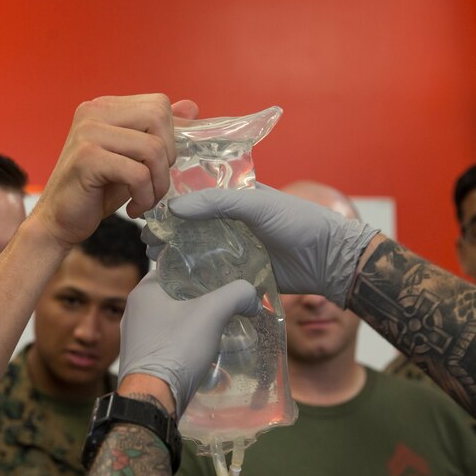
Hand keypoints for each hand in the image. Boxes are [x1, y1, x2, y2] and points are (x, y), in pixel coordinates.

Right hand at [31, 95, 197, 247]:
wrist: (59, 221)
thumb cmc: (97, 191)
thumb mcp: (133, 158)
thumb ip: (158, 132)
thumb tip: (192, 107)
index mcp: (105, 107)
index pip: (159, 105)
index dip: (169, 138)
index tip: (155, 166)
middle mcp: (94, 112)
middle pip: (159, 118)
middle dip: (167, 158)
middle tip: (152, 183)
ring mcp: (88, 132)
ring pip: (153, 149)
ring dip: (157, 184)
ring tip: (144, 200)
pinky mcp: (87, 158)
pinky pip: (137, 173)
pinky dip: (144, 197)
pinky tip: (133, 209)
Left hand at [119, 272, 261, 415]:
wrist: (154, 398)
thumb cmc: (177, 348)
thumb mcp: (213, 312)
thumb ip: (237, 294)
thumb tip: (253, 296)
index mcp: (143, 292)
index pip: (172, 268)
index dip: (197, 268)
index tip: (219, 274)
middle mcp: (134, 312)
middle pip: (174, 295)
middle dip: (199, 298)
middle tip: (224, 300)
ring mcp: (136, 338)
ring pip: (171, 320)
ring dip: (193, 322)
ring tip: (219, 324)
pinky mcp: (142, 360)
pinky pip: (168, 342)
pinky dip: (184, 342)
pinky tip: (203, 348)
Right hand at [166, 185, 378, 305]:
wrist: (328, 261)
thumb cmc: (298, 222)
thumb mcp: (257, 204)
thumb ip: (218, 202)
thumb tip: (175, 206)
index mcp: (235, 198)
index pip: (196, 195)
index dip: (171, 201)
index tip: (147, 208)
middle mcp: (230, 223)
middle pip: (191, 225)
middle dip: (167, 231)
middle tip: (147, 239)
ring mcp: (233, 250)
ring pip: (196, 250)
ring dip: (175, 254)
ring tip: (153, 257)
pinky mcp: (238, 275)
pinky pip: (210, 275)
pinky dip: (192, 277)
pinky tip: (172, 279)